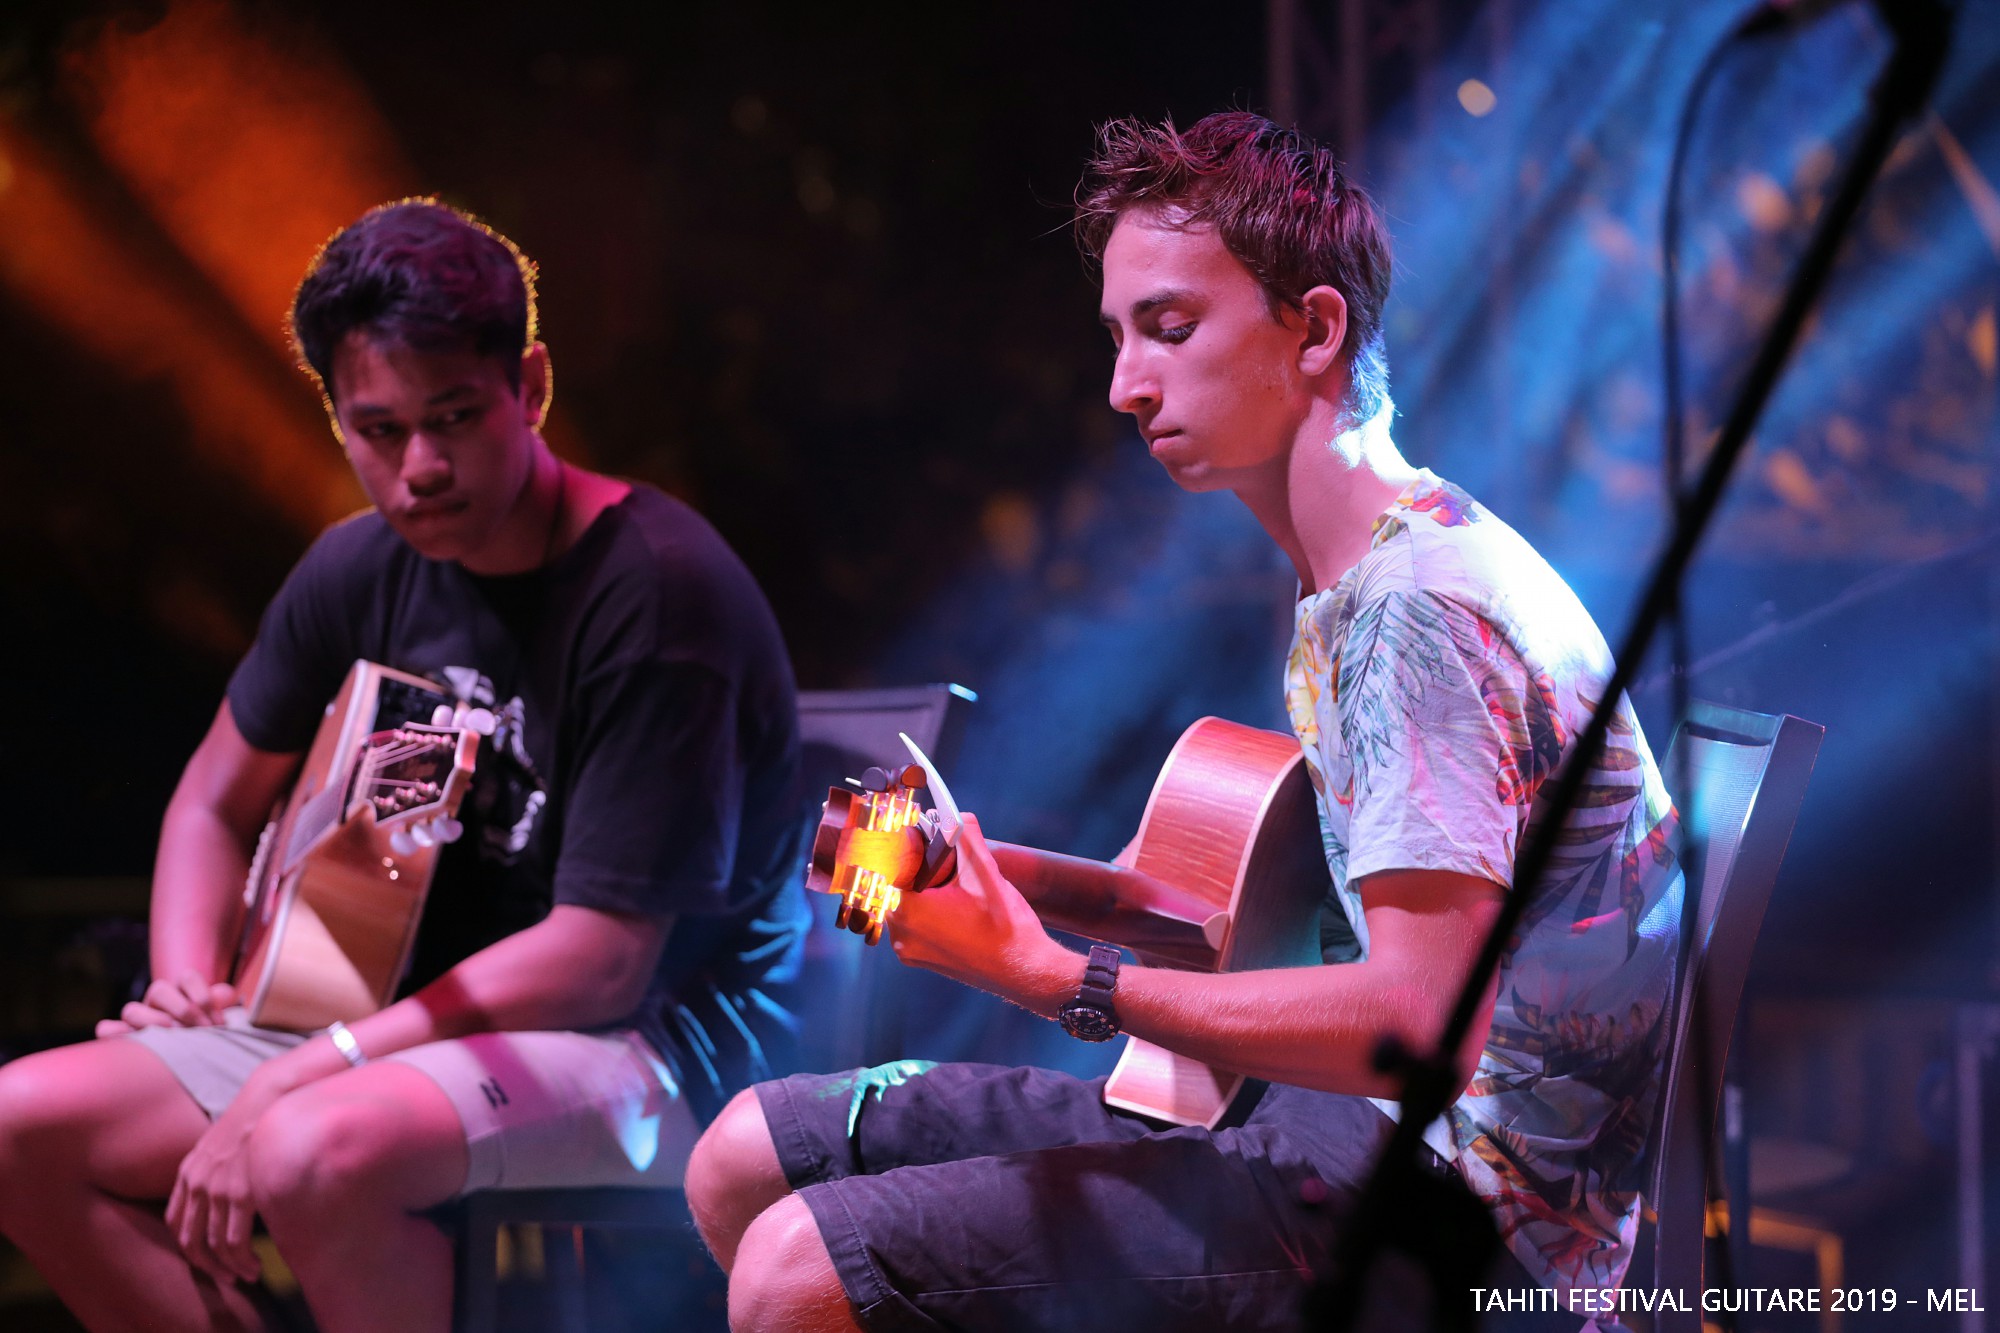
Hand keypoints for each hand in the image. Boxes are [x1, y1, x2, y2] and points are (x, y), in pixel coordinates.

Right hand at [96, 972, 238, 1037]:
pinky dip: (113, 1033)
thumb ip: (221, 1000)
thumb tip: (224, 995)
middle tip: (200, 1030)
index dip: (204, 996)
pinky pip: (108, 1029)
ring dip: (152, 1022)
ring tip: (172, 1036)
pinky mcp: (125, 1036)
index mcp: (181, 988)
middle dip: (183, 1009)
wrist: (195, 1051)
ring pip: (131, 1009)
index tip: (218, 1021)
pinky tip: (127, 1043)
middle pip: (159, 989)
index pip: (188, 977)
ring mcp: (139, 1017)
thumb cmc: (207, 1029)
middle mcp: (157, 999)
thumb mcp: (218, 1014)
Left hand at [166, 1071, 280, 1285]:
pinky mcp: (240, 1192)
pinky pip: (234, 1239)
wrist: (270, 1097)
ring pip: (213, 1245)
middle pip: (188, 1240)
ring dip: (229, 1268)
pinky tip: (255, 1265)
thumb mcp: (221, 1142)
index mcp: (188, 1171)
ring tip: (247, 1276)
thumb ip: (213, 1167)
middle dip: (206, 1266)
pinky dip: (242, 1260)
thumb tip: (224, 1192)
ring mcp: (216, 1189)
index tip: (208, 1256)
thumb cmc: (254, 1118)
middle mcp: (196, 1183)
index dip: (189, 1245)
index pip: (175, 1221)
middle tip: (225, 1277)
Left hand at [890, 813, 1072, 1013]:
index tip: (926, 833)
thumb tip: (956, 814)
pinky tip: (958, 906)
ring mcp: (909, 950)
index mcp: (907, 911)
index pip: (893, 862)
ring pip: (908, 904)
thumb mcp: (985, 873)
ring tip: (957, 885)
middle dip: (921, 866)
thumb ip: (966, 836)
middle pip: (899, 883)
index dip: (911, 844)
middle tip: (948, 859)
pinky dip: (930, 910)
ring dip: (926, 888)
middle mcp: (900, 934)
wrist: (1027, 971)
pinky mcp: (922, 959)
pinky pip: (916, 924)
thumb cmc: (1006, 927)